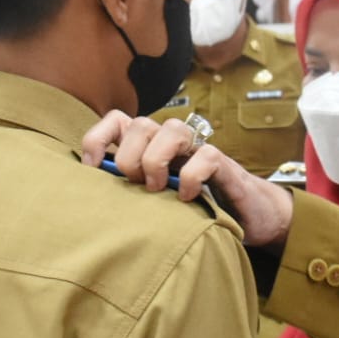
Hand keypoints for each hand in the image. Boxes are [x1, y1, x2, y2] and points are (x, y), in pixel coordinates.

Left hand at [81, 112, 293, 246]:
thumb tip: (90, 196)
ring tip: (157, 189)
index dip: (97, 139)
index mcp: (149, 147)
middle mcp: (171, 143)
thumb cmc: (193, 209)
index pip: (116, 121)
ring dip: (156, 160)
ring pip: (171, 129)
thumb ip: (126, 191)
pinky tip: (186, 198)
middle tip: (135, 186)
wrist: (248, 216)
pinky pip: (205, 156)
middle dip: (129, 157)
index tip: (91, 169)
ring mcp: (198, 151)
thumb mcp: (152, 200)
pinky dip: (191, 177)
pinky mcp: (224, 165)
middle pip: (140, 124)